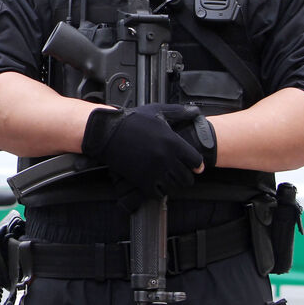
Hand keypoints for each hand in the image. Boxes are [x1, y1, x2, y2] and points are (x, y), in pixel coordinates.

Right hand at [81, 105, 202, 208]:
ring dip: (171, 184)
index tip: (193, 166)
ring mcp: (154, 171)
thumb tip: (195, 112)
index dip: (196, 164)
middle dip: (185, 176)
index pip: (196, 161)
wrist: (107, 131)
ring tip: (166, 178)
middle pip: (187, 178)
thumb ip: (179, 112)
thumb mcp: (156, 111)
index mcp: (173, 142)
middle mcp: (166, 158)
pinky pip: (158, 193)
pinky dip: (158, 191)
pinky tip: (155, 183)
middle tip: (179, 173)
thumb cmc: (131, 120)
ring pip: (173, 186)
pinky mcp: (142, 180)